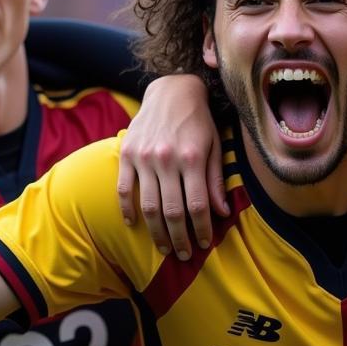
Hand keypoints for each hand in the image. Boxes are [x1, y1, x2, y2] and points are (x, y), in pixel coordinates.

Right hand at [116, 74, 228, 258]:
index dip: (201, 229)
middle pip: (172, 212)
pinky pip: (124, 189)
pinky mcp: (127, 153)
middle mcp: (167, 159)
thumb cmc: (199, 122)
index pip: (198, 205)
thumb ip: (215, 181)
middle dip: (179, 238)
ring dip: (156, 232)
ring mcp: (144, 157)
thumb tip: (222, 213)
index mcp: (193, 158)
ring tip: (164, 247)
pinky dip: (127, 210)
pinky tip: (134, 224)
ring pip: (148, 206)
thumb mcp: (215, 147)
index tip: (203, 244)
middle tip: (182, 255)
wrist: (172, 91)